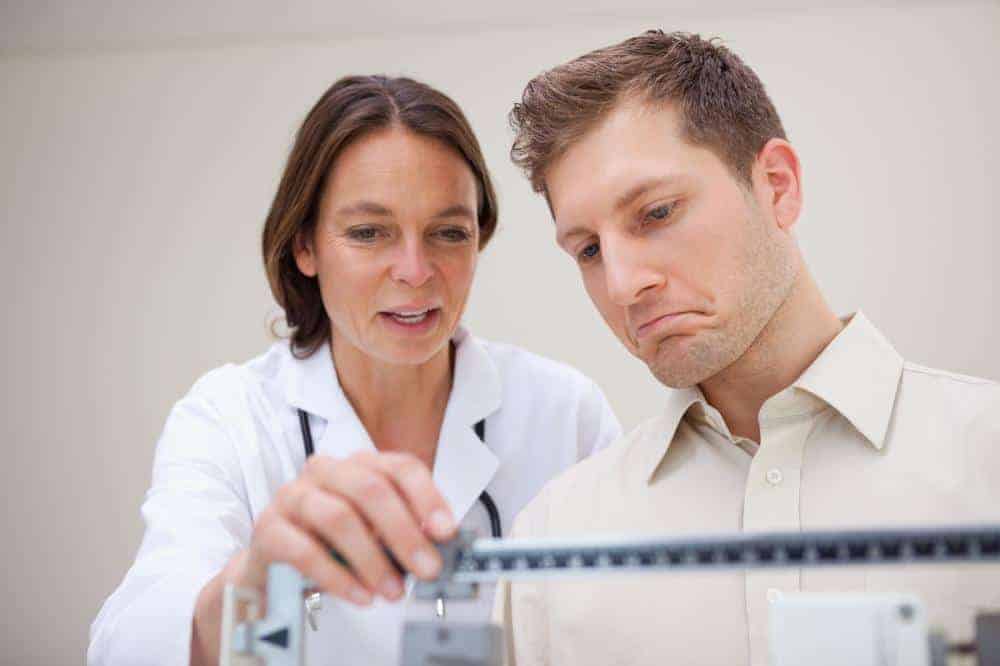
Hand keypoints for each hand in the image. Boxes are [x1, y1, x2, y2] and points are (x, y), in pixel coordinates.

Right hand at [234, 450, 456, 604]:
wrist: (276, 562)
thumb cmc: (331, 541)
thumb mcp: (374, 530)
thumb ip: (404, 529)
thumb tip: (438, 544)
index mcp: (358, 464)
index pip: (400, 467)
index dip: (427, 497)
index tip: (446, 530)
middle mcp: (325, 471)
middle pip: (370, 489)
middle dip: (405, 532)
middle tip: (427, 568)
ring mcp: (293, 496)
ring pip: (338, 517)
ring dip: (372, 559)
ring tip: (392, 590)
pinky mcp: (269, 528)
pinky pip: (305, 550)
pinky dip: (337, 577)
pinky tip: (360, 595)